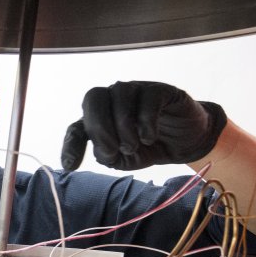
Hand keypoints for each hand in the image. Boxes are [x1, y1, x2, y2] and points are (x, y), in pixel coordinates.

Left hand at [61, 81, 226, 170]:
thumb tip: (101, 149)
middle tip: (112, 150)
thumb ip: (109, 155)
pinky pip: (147, 97)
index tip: (70, 166)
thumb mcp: (125, 159)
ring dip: (123, 125)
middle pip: (93, 98)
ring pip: (119, 93)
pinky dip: (145, 120)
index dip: (71, 145)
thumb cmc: (149, 147)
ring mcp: (136, 91)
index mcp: (99, 118)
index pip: (77, 127)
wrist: (185, 143)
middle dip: (98, 127)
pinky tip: (149, 138)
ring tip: (133, 146)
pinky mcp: (159, 90)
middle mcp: (113, 99)